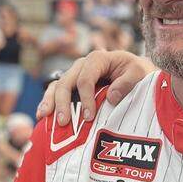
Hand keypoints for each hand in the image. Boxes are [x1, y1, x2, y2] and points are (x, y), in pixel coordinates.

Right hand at [35, 49, 155, 125]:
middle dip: (63, 102)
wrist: (139, 74)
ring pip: (57, 85)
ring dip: (50, 101)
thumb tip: (111, 97)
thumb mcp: (140, 74)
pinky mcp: (73, 85)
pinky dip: (48, 102)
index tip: (89, 117)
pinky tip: (42, 116)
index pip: (86, 78)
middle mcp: (83, 65)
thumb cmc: (140, 73)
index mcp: (98, 59)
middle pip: (66, 82)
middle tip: (64, 122)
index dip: (85, 98)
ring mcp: (76, 75)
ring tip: (44, 117)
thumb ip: (128, 83)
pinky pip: (56, 92)